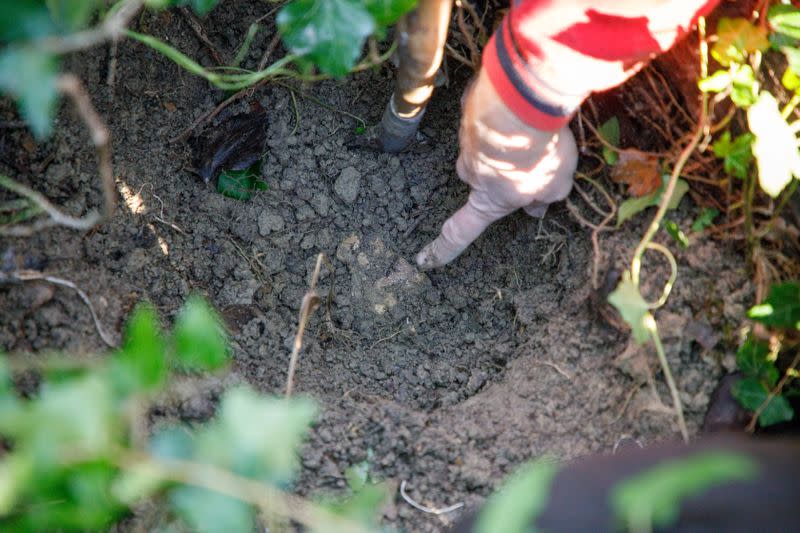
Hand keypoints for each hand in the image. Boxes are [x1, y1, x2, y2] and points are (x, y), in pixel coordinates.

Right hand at [415, 69, 577, 268]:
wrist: (522, 102)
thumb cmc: (537, 154)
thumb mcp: (556, 186)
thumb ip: (547, 198)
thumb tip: (538, 208)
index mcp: (488, 200)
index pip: (461, 231)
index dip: (444, 249)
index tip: (426, 261)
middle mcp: (470, 173)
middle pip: (483, 178)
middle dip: (505, 171)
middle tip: (536, 160)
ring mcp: (468, 140)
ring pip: (489, 146)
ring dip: (509, 141)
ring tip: (540, 130)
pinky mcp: (471, 110)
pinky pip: (489, 118)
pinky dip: (506, 116)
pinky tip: (528, 109)